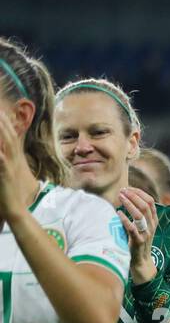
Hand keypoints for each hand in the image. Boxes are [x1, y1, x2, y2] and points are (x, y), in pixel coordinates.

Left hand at [0, 108, 31, 222]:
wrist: (15, 210)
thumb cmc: (9, 193)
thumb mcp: (7, 173)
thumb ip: (5, 162)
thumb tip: (2, 153)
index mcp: (14, 159)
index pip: (12, 137)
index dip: (7, 124)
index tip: (1, 112)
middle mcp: (14, 160)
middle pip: (10, 137)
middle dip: (4, 122)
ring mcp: (10, 166)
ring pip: (8, 144)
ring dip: (3, 131)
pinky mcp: (5, 174)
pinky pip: (2, 160)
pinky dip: (0, 152)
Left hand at [117, 187, 159, 283]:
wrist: (142, 261)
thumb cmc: (138, 241)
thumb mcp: (141, 226)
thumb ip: (137, 213)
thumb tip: (126, 197)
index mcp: (153, 220)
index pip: (150, 201)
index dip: (139, 192)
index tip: (128, 188)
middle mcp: (152, 226)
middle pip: (146, 205)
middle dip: (133, 195)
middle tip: (122, 190)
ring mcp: (146, 234)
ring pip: (140, 215)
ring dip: (129, 204)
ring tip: (120, 197)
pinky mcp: (138, 241)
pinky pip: (132, 228)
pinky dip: (125, 219)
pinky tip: (118, 213)